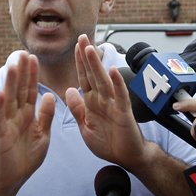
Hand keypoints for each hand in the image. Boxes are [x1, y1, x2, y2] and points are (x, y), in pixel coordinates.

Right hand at [0, 52, 54, 192]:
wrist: (14, 178)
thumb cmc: (27, 157)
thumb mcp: (43, 135)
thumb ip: (46, 116)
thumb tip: (50, 96)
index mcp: (28, 114)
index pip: (31, 90)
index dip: (32, 75)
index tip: (34, 58)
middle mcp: (17, 115)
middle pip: (19, 90)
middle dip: (22, 73)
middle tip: (23, 53)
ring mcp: (7, 124)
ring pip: (9, 100)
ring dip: (10, 84)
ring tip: (12, 66)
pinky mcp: (0, 136)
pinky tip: (0, 94)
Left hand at [65, 34, 149, 169]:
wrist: (126, 158)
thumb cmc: (107, 143)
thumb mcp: (85, 127)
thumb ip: (77, 109)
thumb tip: (69, 90)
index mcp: (92, 102)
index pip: (84, 78)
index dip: (79, 63)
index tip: (75, 46)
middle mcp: (103, 99)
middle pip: (93, 74)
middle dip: (87, 56)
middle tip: (82, 37)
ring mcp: (114, 104)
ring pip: (104, 81)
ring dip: (97, 65)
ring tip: (91, 49)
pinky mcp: (124, 112)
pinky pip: (120, 96)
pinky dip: (118, 83)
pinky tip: (114, 71)